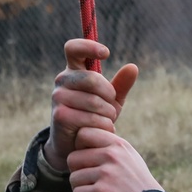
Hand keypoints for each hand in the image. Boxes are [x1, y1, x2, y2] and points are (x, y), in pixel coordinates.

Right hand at [43, 39, 138, 171]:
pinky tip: (102, 130)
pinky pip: (90, 117)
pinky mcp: (60, 115)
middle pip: (91, 78)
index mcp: (73, 71)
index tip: (106, 53)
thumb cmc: (93, 118)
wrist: (75, 145)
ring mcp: (58, 98)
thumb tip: (133, 67)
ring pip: (94, 101)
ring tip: (107, 121)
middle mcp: (62, 81)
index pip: (73, 48)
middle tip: (112, 107)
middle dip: (109, 94)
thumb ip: (121, 85)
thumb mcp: (110, 101)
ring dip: (108, 114)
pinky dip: (102, 126)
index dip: (89, 46)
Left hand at [68, 126, 162, 191]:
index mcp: (118, 145)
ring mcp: (106, 173)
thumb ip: (109, 148)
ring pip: (73, 178)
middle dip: (78, 174)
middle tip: (92, 184)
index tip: (89, 163)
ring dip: (82, 190)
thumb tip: (82, 140)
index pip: (83, 133)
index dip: (79, 149)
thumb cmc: (137, 187)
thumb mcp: (129, 158)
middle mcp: (112, 155)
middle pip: (72, 158)